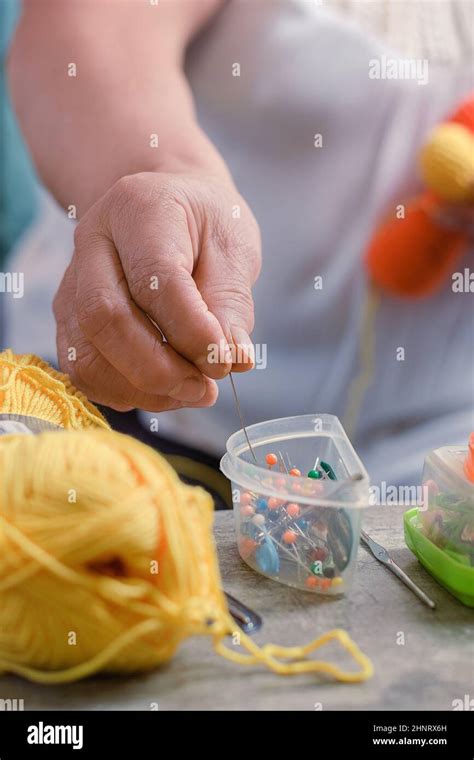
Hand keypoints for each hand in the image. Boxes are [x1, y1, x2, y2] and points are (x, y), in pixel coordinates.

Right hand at [53, 172, 260, 410]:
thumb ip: (232, 304)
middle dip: (160, 369)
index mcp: (138, 209)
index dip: (191, 331)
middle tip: (205, 387)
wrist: (167, 207)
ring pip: (87, 355)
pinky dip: (125, 393)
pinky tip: (165, 391)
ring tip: (191, 391)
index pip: (154, 278)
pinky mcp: (68, 320)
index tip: (224, 362)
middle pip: (105, 318)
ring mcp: (72, 284)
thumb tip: (235, 359)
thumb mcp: (234, 248)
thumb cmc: (204, 226)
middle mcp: (92, 244)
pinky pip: (83, 372)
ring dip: (142, 389)